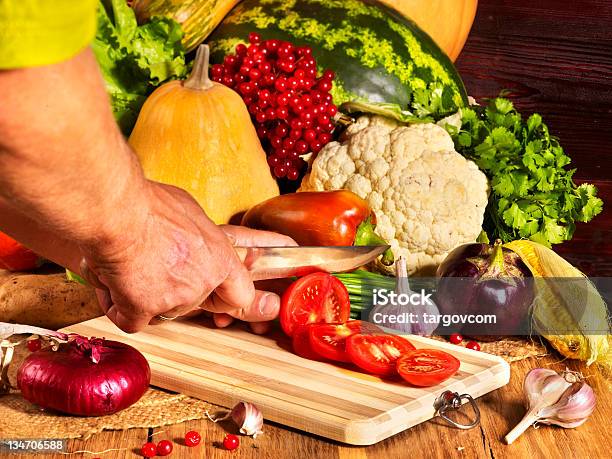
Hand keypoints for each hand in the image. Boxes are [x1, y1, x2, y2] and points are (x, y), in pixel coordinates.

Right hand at [81, 181, 294, 332]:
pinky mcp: (145, 310)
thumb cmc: (149, 205)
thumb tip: (194, 235)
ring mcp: (175, 299)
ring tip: (129, 263)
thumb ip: (199, 234)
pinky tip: (113, 282)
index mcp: (219, 257)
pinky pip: (131, 319)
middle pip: (190, 302)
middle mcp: (203, 282)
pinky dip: (117, 304)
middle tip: (153, 268)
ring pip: (158, 310)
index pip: (241, 294)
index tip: (227, 300)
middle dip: (172, 290)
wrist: (119, 213)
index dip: (229, 298)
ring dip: (141, 294)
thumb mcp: (190, 211)